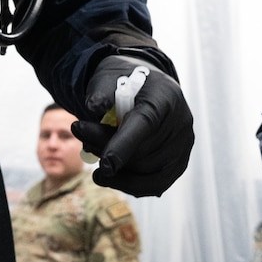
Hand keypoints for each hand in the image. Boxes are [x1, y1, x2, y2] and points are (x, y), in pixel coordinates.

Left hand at [74, 55, 191, 197]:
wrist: (149, 86)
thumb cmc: (126, 81)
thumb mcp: (109, 76)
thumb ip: (100, 91)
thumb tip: (93, 107)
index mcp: (164, 97)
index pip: (145, 124)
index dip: (123, 146)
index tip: (105, 165)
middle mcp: (180, 123)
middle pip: (142, 151)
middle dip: (106, 149)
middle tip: (79, 133)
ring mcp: (183, 145)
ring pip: (147, 172)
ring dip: (115, 170)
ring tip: (92, 153)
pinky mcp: (179, 162)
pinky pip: (155, 184)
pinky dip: (130, 184)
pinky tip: (110, 176)